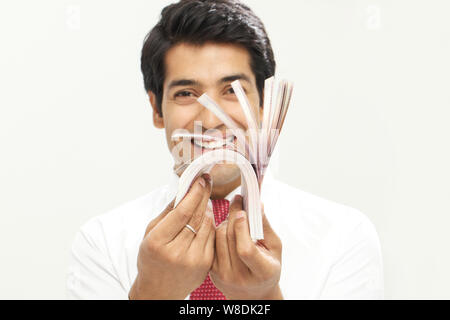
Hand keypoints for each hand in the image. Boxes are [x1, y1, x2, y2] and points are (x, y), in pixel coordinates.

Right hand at [129, 174, 214, 299]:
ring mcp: (194, 260)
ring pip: (207, 224)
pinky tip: (206, 216)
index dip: (194, 193)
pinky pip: (212, 236)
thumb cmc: (152, 258)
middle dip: (204, 195)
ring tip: (205, 198)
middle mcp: (177, 252)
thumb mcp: (150, 233)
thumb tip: (184, 189)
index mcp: (158, 242)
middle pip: (197, 216)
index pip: (182, 212)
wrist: (159, 289)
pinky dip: (210, 223)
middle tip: (207, 181)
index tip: (200, 180)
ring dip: (208, 208)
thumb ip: (167, 212)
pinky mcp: (206, 264)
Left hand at [209, 195, 282, 299]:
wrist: (253, 294)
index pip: (245, 249)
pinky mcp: (212, 272)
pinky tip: (226, 227)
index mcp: (261, 272)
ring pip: (218, 237)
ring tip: (234, 218)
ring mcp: (223, 275)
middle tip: (238, 201)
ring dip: (225, 222)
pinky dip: (217, 231)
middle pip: (229, 238)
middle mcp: (239, 277)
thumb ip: (265, 226)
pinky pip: (211, 243)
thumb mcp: (275, 248)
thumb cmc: (268, 268)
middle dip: (233, 216)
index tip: (243, 211)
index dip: (242, 227)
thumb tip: (256, 204)